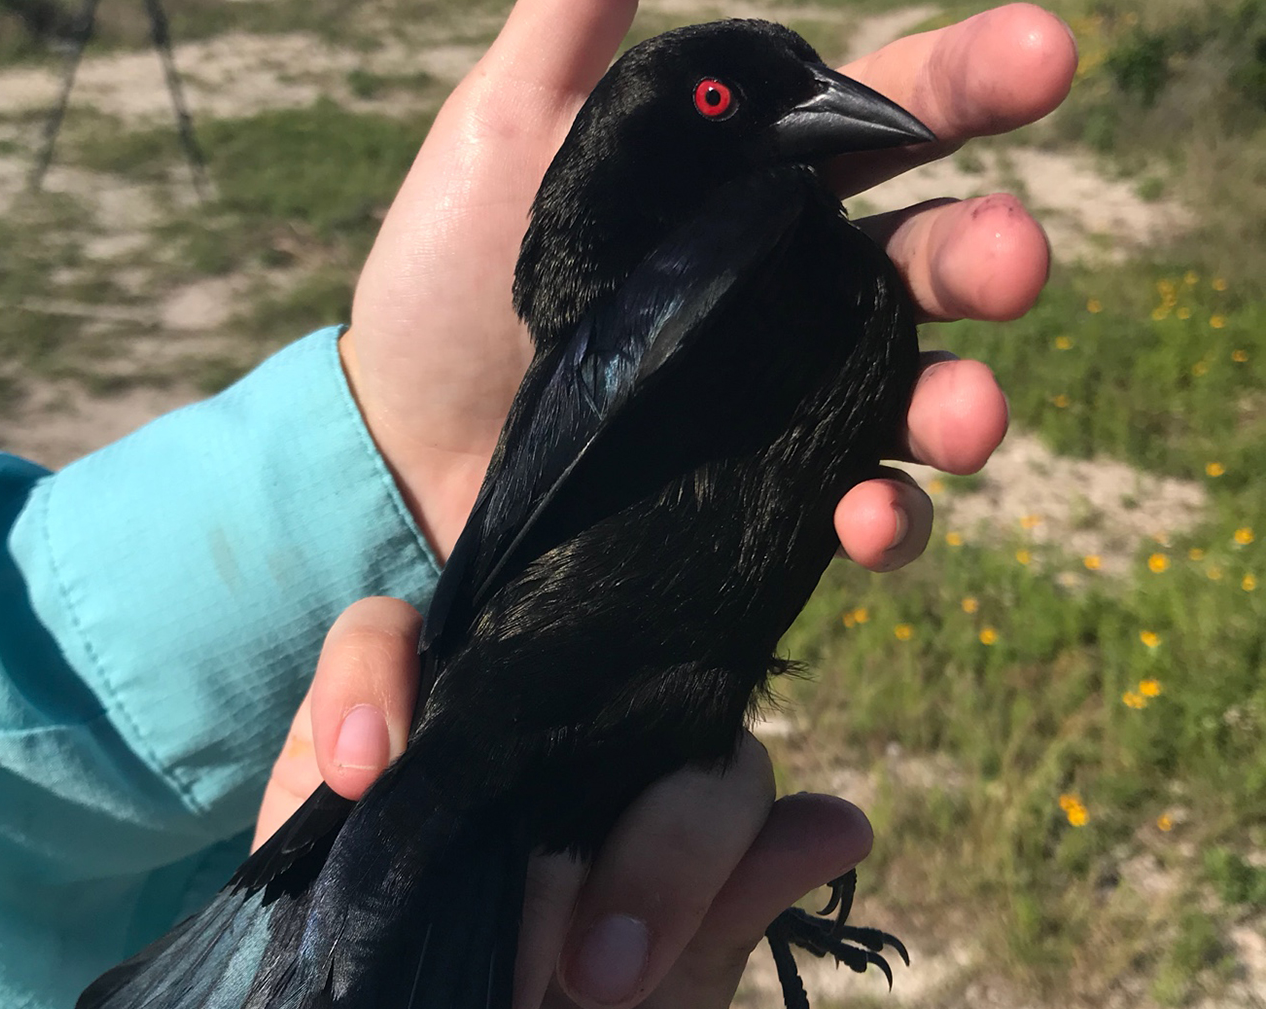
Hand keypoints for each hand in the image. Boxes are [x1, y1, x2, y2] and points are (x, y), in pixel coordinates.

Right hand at [254, 599, 871, 1008]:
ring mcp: (477, 718)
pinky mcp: (363, 714)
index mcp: (661, 818)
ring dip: (483, 749)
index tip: (612, 975)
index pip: (720, 772)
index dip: (683, 854)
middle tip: (559, 968)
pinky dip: (366, 687)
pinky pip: (376, 642)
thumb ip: (724, 929)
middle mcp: (583, 749)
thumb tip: (847, 821)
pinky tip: (361, 771)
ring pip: (512, 653)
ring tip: (456, 878)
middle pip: (633, 703)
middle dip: (604, 838)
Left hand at [340, 2, 1076, 564]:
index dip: (974, 83)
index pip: (889, 117)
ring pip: (921, 395)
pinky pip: (859, 512)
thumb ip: (575, 28)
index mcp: (749, 188)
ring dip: (968, 404)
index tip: (1046, 58)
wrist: (399, 450)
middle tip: (1011, 263)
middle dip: (992, 254)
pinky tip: (864, 518)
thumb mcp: (500, 137)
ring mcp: (784, 404)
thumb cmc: (443, 286)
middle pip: (933, 259)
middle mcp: (790, 293)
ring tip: (967, 422)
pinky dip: (887, 522)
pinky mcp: (762, 504)